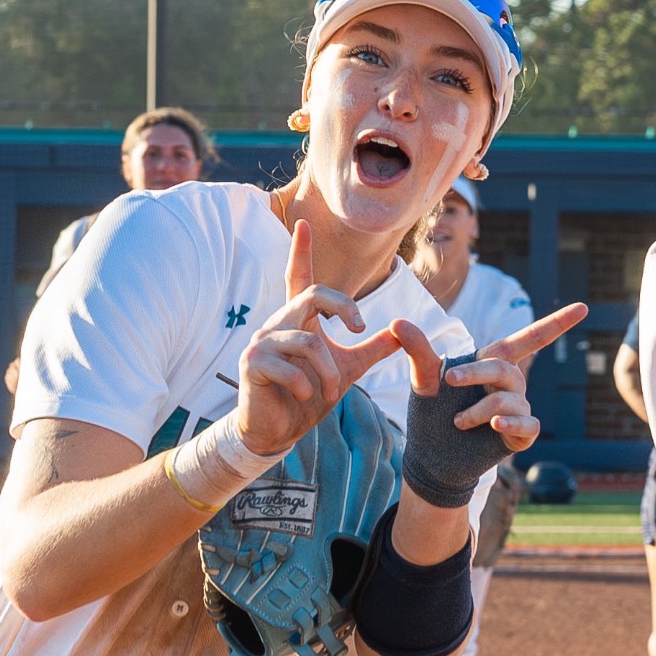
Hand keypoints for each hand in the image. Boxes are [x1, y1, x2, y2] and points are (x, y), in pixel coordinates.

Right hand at [236, 221, 402, 453]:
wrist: (277, 431)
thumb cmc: (307, 396)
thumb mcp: (348, 369)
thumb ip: (373, 349)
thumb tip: (404, 331)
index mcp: (299, 320)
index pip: (298, 278)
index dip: (300, 251)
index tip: (303, 223)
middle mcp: (278, 323)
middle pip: (313, 295)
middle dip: (343, 308)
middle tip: (358, 330)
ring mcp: (262, 341)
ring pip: (309, 341)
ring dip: (328, 372)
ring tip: (329, 392)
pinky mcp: (252, 363)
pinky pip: (289, 367)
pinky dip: (305, 386)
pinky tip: (303, 397)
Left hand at [394, 302, 587, 451]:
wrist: (432, 458)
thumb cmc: (431, 414)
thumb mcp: (424, 381)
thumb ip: (418, 351)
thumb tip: (396, 322)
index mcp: (493, 364)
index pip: (530, 338)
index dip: (557, 323)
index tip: (584, 306)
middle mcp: (511, 385)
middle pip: (505, 369)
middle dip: (476, 373)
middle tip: (448, 380)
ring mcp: (518, 410)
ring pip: (510, 400)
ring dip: (480, 409)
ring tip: (457, 422)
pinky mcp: (520, 435)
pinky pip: (527, 425)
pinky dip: (512, 424)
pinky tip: (496, 426)